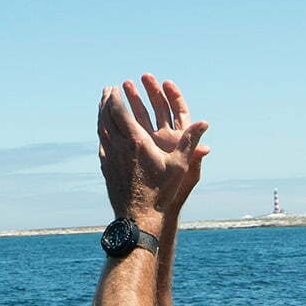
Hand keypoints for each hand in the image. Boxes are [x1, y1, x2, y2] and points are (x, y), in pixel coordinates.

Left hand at [97, 74, 209, 223]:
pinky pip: (101, 143)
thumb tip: (204, 122)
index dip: (115, 98)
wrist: (139, 217)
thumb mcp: (180, 166)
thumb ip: (190, 142)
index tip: (114, 87)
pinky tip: (103, 131)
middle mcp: (119, 146)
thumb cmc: (162, 192)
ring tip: (102, 105)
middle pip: (106, 117)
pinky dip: (101, 131)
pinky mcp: (106, 168)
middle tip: (107, 90)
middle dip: (106, 101)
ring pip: (101, 129)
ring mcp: (110, 158)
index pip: (120, 112)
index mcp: (136, 141)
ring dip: (101, 114)